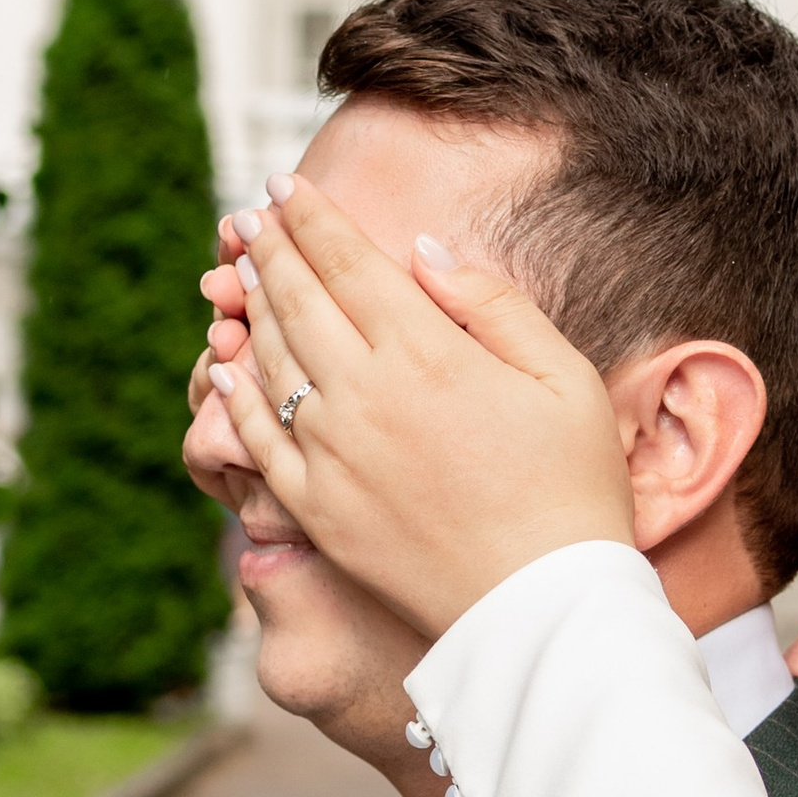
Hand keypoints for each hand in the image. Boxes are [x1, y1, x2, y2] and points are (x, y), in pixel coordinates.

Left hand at [212, 179, 633, 633]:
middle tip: (248, 217)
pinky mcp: (315, 509)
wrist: (542, 610)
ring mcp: (331, 455)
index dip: (310, 218)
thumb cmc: (572, 490)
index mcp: (426, 354)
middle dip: (268, 249)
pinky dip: (235, 392)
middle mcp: (363, 396)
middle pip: (297, 301)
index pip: (347, 263)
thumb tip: (423, 250)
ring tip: (240, 273)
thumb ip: (493, 305)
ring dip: (250, 308)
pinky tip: (225, 364)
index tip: (284, 186)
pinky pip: (258, 436)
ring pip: (269, 360)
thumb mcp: (565, 378)